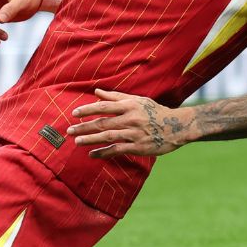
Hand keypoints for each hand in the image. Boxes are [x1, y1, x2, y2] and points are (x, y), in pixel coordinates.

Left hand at [69, 89, 192, 158]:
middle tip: (69, 130)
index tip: (74, 113)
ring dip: (91, 140)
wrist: (177, 127)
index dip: (88, 109)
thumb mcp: (137, 100)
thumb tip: (96, 92)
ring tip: (77, 141)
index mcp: (130, 106)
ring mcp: (134, 134)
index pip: (104, 107)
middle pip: (103, 123)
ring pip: (108, 137)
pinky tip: (92, 154)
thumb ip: (115, 97)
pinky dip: (103, 152)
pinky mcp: (138, 147)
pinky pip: (117, 150)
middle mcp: (130, 119)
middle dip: (84, 127)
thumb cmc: (154, 112)